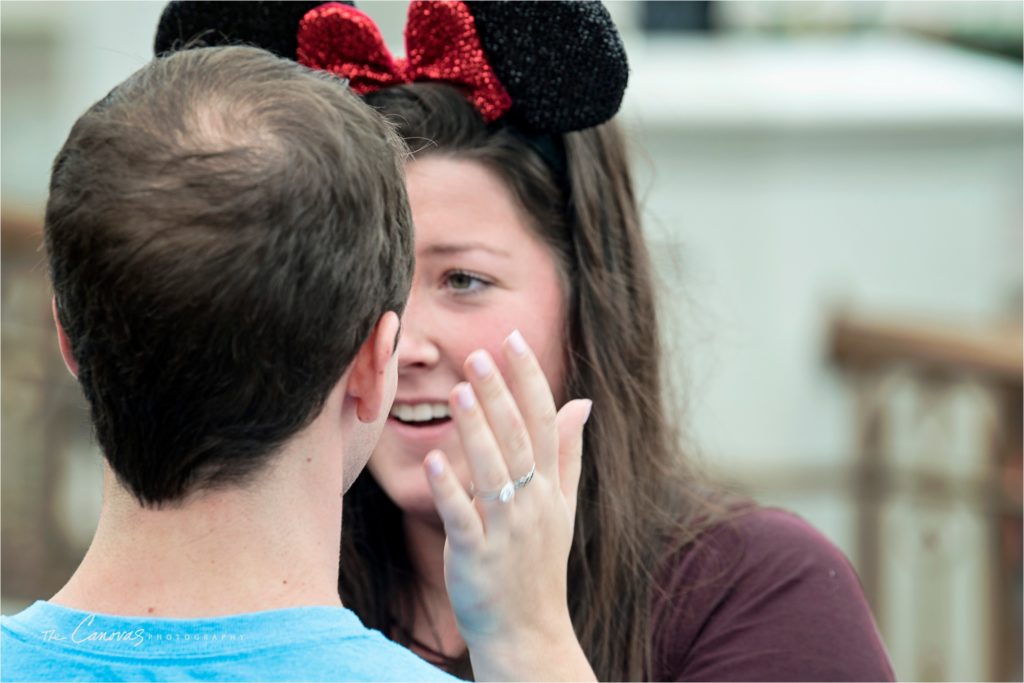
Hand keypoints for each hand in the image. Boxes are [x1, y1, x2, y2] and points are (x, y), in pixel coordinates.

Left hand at [421, 330, 593, 680]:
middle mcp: (534, 502)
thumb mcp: (563, 506)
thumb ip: (569, 453)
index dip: (529, 380)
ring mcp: (507, 529)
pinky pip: (464, 518)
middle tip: (478, 353)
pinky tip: (433, 460)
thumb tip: (583, 403)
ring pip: (494, 472)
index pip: (545, 422)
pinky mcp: (478, 556)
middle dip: (500, 394)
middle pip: (520, 438)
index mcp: (551, 486)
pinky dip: (450, 490)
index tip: (513, 340)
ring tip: (460, 390)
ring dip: (477, 430)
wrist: (527, 631)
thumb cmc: (540, 563)